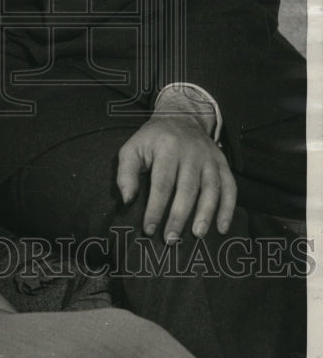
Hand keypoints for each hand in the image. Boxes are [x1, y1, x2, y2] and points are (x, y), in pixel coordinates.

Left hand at [116, 102, 235, 242]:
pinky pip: (230, 187)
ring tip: (197, 235)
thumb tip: (127, 200)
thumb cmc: (152, 139)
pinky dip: (228, 208)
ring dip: (205, 214)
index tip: (149, 229)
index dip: (156, 209)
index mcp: (166, 148)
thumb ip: (126, 173)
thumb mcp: (132, 148)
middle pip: (187, 189)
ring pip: (211, 189)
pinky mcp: (222, 163)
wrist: (181, 117)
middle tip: (171, 240)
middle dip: (179, 217)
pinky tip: (222, 227)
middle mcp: (191, 152)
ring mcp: (209, 158)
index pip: (162, 184)